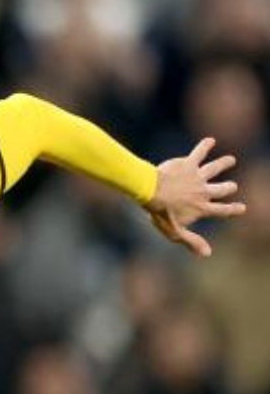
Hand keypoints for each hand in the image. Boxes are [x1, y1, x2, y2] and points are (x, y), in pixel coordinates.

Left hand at [147, 137, 246, 256]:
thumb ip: (192, 242)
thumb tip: (208, 254)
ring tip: (230, 160)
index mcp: (202, 208)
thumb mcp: (175, 232)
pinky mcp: (188, 164)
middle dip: (228, 187)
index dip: (233, 209)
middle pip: (222, 188)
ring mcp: (197, 176)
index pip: (222, 210)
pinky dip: (205, 145)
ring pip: (215, 168)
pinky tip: (210, 140)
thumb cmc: (160, 213)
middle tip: (232, 185)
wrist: (151, 191)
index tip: (242, 208)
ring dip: (224, 164)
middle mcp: (203, 191)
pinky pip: (199, 152)